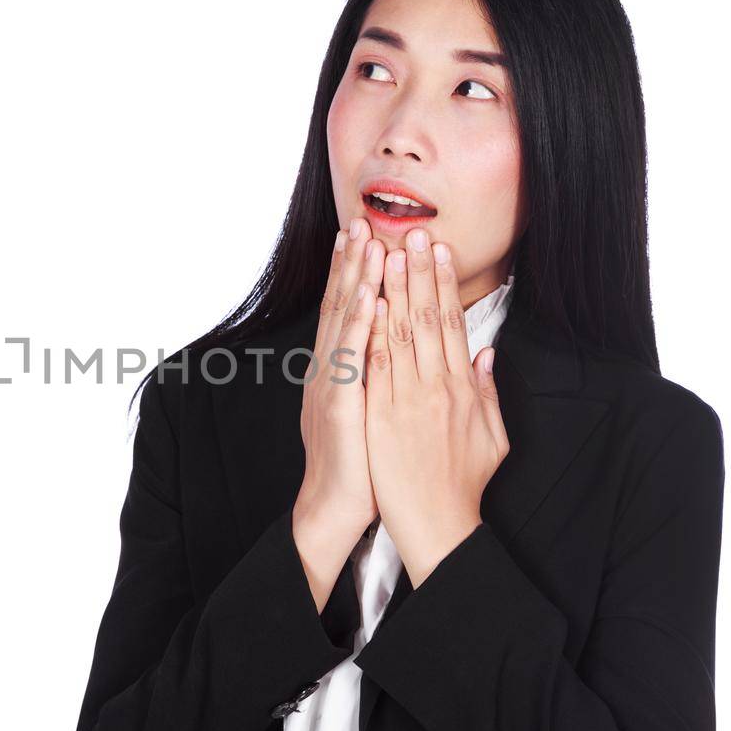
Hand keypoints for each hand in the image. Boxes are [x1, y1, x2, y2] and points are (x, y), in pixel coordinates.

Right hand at [292, 220, 384, 610]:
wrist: (335, 509)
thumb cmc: (362, 466)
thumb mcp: (374, 413)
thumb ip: (386, 378)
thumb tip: (399, 347)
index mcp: (341, 371)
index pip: (348, 311)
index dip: (355, 273)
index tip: (365, 236)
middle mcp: (331, 371)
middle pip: (341, 306)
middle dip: (351, 263)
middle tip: (359, 221)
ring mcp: (333, 386)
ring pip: (344, 323)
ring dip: (355, 281)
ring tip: (365, 245)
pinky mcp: (343, 407)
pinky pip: (351, 360)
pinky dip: (358, 328)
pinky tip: (367, 300)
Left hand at [364, 230, 509, 587]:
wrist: (437, 525)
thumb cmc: (462, 485)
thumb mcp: (492, 438)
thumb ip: (488, 393)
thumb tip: (486, 353)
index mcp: (463, 389)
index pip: (451, 324)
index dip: (444, 285)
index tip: (439, 251)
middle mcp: (436, 388)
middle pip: (426, 319)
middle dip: (419, 273)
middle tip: (414, 233)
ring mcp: (407, 400)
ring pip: (399, 333)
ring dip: (393, 289)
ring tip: (389, 251)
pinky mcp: (381, 416)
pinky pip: (375, 366)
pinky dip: (374, 332)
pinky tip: (371, 302)